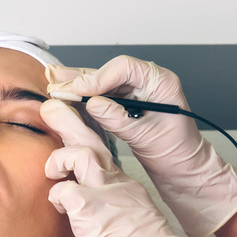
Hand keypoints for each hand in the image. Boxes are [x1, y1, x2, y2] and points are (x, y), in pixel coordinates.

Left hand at [41, 99, 228, 236]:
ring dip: (60, 159)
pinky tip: (61, 207)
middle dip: (68, 119)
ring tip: (54, 170)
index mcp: (123, 182)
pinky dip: (57, 196)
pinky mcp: (91, 209)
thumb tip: (84, 200)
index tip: (69, 122)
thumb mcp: (128, 216)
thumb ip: (108, 201)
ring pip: (80, 154)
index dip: (82, 134)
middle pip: (91, 139)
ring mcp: (105, 192)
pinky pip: (64, 191)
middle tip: (51, 105)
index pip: (100, 149)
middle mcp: (116, 181)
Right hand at [46, 56, 236, 236]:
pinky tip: (66, 91)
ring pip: (104, 80)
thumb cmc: (176, 152)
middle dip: (83, 79)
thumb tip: (93, 103)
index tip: (80, 91)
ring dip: (79, 83)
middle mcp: (148, 80)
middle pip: (110, 71)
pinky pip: (104, 93)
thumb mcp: (146, 137)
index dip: (99, 78)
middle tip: (57, 85)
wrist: (183, 167)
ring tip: (54, 82)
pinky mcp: (128, 101)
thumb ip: (119, 119)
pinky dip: (85, 94)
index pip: (124, 69)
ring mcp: (137, 90)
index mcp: (161, 82)